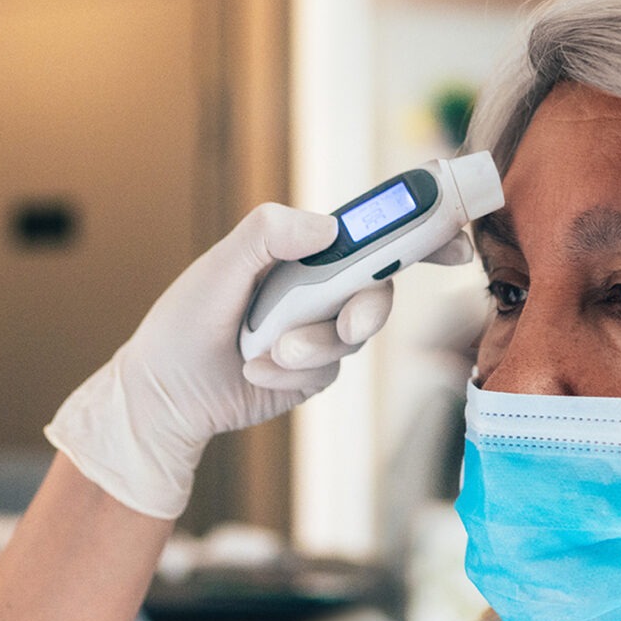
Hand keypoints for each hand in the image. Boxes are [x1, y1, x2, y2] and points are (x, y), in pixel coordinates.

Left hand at [44, 204, 470, 519]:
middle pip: (378, 286)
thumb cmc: (184, 321)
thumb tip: (328, 226)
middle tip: (348, 319)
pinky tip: (256, 369)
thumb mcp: (218, 268)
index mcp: (302, 251)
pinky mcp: (316, 371)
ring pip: (355, 332)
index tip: (454, 240)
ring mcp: (321, 330)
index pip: (370, 233)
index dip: (419, 232)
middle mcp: (319, 287)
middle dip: (368, 304)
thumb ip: (266, 235)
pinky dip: (295, 370)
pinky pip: (332, 368)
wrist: (166, 394)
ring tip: (267, 351)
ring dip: (314, 343)